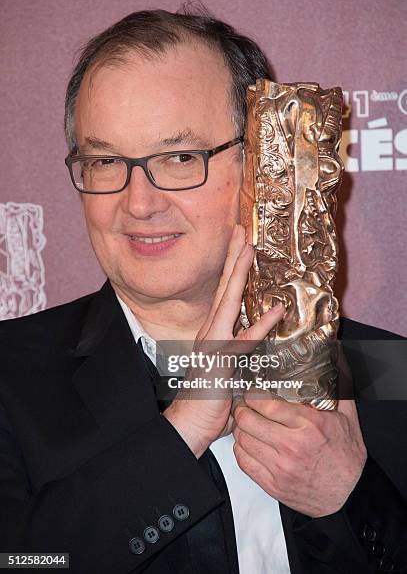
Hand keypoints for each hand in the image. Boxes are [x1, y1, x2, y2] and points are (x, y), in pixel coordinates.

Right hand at [163, 224, 284, 457]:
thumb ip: (237, 353)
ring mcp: (214, 342)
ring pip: (228, 300)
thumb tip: (251, 343)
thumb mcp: (226, 369)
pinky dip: (261, 325)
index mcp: (211, 331)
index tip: (239, 245)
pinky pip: (244, 340)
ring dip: (238, 274)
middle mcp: (210, 331)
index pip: (224, 294)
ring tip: (248, 249)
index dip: (232, 268)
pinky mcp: (222, 359)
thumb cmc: (207, 398)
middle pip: (224, 287)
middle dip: (232, 257)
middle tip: (240, 231)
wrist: (189, 423)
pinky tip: (276, 311)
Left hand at [232, 393, 366, 516]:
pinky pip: (244, 462)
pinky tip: (248, 443)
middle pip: (248, 421)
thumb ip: (337, 388)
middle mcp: (293, 446)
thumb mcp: (347, 418)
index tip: (252, 392)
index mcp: (310, 425)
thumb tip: (334, 360)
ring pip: (243, 440)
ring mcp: (281, 467)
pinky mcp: (273, 485)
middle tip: (244, 406)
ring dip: (240, 429)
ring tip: (245, 424)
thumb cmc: (347, 457)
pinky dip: (241, 450)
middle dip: (242, 409)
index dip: (253, 395)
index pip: (267, 404)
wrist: (351, 496)